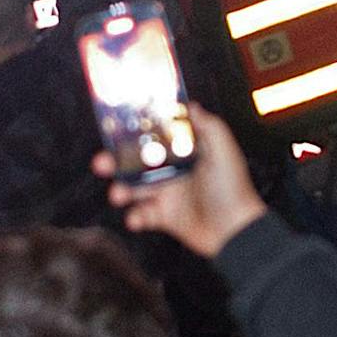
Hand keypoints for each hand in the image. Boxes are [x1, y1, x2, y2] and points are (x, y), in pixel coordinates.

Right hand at [95, 106, 265, 258]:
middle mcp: (172, 171)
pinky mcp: (164, 217)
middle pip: (136, 163)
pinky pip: (141, 215)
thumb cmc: (233, 188)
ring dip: (121, 190)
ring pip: (133, 189)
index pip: (153, 138)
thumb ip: (208, 125)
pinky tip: (136, 218)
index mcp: (183, 153)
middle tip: (102, 163)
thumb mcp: (223, 149)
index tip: (116, 129)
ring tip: (118, 194)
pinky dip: (134, 217)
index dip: (134, 134)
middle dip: (116, 162)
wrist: (235, 230)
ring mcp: (167, 194)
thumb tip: (191, 106)